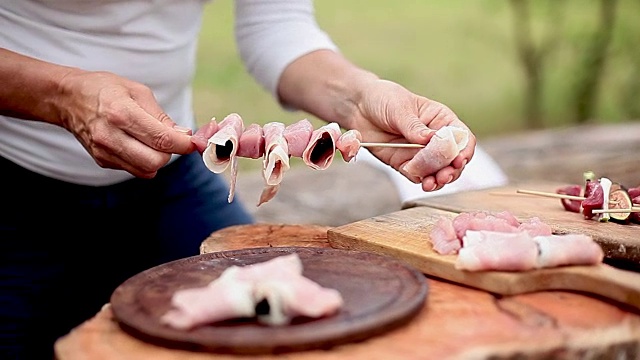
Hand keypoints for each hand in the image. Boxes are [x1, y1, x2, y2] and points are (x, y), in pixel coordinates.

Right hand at [56, 70, 194, 177]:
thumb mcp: (138, 91)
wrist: (68, 98)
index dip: (184, 144)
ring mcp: (104, 151)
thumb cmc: (106, 90)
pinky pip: (134, 170)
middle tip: (168, 139)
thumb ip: (162, 117)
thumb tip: (185, 136)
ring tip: (150, 141)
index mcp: (122, 113)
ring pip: (146, 170)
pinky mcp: (102, 161)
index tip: (193, 142)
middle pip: (155, 162)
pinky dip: (143, 161)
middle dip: (169, 153)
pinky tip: (136, 144)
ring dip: (157, 159)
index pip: (161, 139)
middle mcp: (110, 136)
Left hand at [349, 79, 475, 190]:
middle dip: (452, 170)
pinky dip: (422, 181)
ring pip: (437, 171)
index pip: (461, 136)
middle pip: (453, 159)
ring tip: (433, 183)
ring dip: (439, 180)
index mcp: (441, 119)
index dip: (464, 149)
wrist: (358, 107)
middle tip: (444, 176)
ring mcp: (420, 153)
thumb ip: (414, 126)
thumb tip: (430, 139)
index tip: (459, 159)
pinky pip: (418, 176)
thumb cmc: (383, 98)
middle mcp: (434, 138)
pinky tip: (422, 183)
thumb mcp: (400, 108)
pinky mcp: (405, 163)